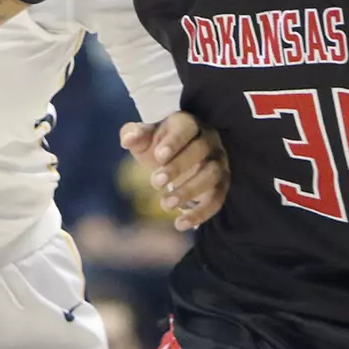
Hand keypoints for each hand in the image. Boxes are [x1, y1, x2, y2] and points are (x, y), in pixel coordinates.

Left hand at [121, 111, 228, 231]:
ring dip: (189, 190)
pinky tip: (180, 224)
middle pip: (200, 150)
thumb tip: (127, 138)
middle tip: (155, 182)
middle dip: (178, 167)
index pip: (186, 127)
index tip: (158, 156)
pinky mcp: (221, 185)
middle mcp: (209, 140)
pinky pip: (217, 199)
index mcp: (188, 124)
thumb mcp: (144, 139)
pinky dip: (201, 213)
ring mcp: (218, 163)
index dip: (174, 142)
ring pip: (212, 174)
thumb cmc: (159, 146)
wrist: (178, 161)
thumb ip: (134, 135)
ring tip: (165, 204)